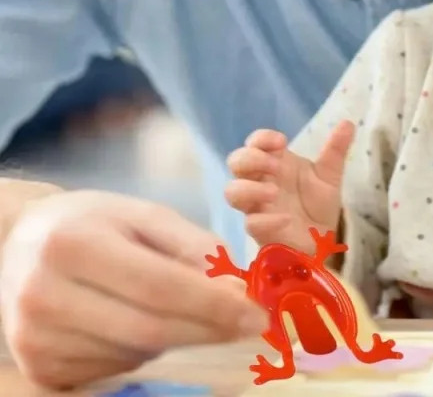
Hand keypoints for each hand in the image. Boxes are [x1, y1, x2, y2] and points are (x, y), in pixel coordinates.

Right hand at [0, 190, 269, 388]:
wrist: (19, 245)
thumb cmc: (92, 222)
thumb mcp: (142, 215)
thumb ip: (191, 244)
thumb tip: (235, 286)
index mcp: (73, 245)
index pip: (159, 286)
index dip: (213, 304)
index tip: (255, 313)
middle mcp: (46, 296)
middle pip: (149, 328)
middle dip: (209, 329)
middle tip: (250, 325)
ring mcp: (35, 340)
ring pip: (135, 353)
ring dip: (178, 338)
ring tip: (190, 311)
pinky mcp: (38, 369)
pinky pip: (114, 370)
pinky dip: (146, 351)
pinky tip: (149, 324)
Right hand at [225, 120, 353, 251]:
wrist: (323, 239)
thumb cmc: (318, 203)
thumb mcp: (329, 174)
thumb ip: (335, 150)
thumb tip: (349, 122)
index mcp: (274, 162)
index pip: (255, 142)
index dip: (261, 138)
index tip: (282, 141)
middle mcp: (260, 181)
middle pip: (236, 162)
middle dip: (251, 159)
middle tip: (276, 166)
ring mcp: (257, 206)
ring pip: (232, 192)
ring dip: (249, 188)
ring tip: (274, 193)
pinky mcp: (260, 230)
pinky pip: (250, 224)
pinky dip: (265, 220)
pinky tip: (286, 218)